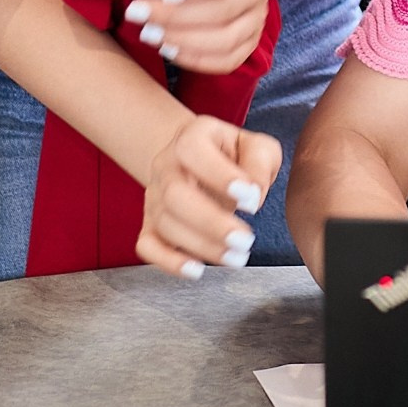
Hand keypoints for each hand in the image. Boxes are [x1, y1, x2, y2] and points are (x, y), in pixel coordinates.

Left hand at [126, 0, 273, 75]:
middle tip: (138, 14)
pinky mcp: (248, 42)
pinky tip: (168, 48)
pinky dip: (196, 60)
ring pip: (227, 40)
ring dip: (184, 41)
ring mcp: (257, 18)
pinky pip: (227, 61)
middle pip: (224, 10)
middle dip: (177, 16)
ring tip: (149, 33)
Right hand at [136, 113, 281, 277]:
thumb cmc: (234, 156)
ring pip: (166, 224)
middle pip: (174, 194)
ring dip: (203, 246)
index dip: (220, 175)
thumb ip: (260, 163)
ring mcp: (154, 196)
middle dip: (211, 223)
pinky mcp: (150, 224)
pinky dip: (168, 261)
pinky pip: (147, 246)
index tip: (251, 199)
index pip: (192, 149)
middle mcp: (166, 165)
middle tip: (246, 240)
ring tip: (238, 257)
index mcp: (191, 136)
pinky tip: (197, 270)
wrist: (201, 163)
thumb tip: (253, 196)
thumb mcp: (257, 148)